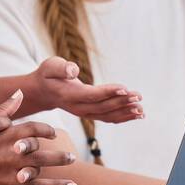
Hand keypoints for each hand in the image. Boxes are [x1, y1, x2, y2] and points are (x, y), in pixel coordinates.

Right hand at [0, 91, 77, 184]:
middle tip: (72, 158)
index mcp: (6, 137)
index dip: (46, 131)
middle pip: (43, 157)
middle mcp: (10, 157)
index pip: (34, 130)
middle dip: (60, 158)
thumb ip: (3, 109)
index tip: (54, 134)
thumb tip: (20, 93)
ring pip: (39, 184)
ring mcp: (7, 179)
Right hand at [27, 56, 142, 122]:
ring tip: (141, 109)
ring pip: (107, 116)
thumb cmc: (48, 75)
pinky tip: (138, 114)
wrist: (43, 92)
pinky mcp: (91, 114)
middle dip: (122, 102)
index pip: (91, 95)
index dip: (108, 92)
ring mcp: (84, 113)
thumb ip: (61, 68)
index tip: (125, 88)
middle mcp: (78, 108)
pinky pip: (109, 118)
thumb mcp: (50, 66)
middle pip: (102, 107)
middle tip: (138, 96)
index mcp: (69, 95)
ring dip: (125, 113)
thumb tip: (74, 70)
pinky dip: (123, 117)